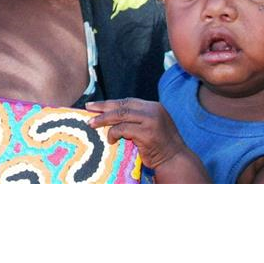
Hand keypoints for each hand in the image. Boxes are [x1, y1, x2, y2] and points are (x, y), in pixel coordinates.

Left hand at [86, 98, 209, 182]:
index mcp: (153, 106)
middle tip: (88, 107)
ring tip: (91, 123)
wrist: (175, 160)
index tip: (96, 105)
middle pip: (122, 105)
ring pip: (121, 114)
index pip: (128, 101)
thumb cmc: (160, 147)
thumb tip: (113, 116)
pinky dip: (114, 133)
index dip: (110, 103)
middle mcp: (153, 110)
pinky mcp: (147, 132)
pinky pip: (123, 129)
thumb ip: (137, 119)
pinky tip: (110, 139)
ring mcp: (150, 120)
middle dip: (103, 107)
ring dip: (104, 119)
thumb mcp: (150, 127)